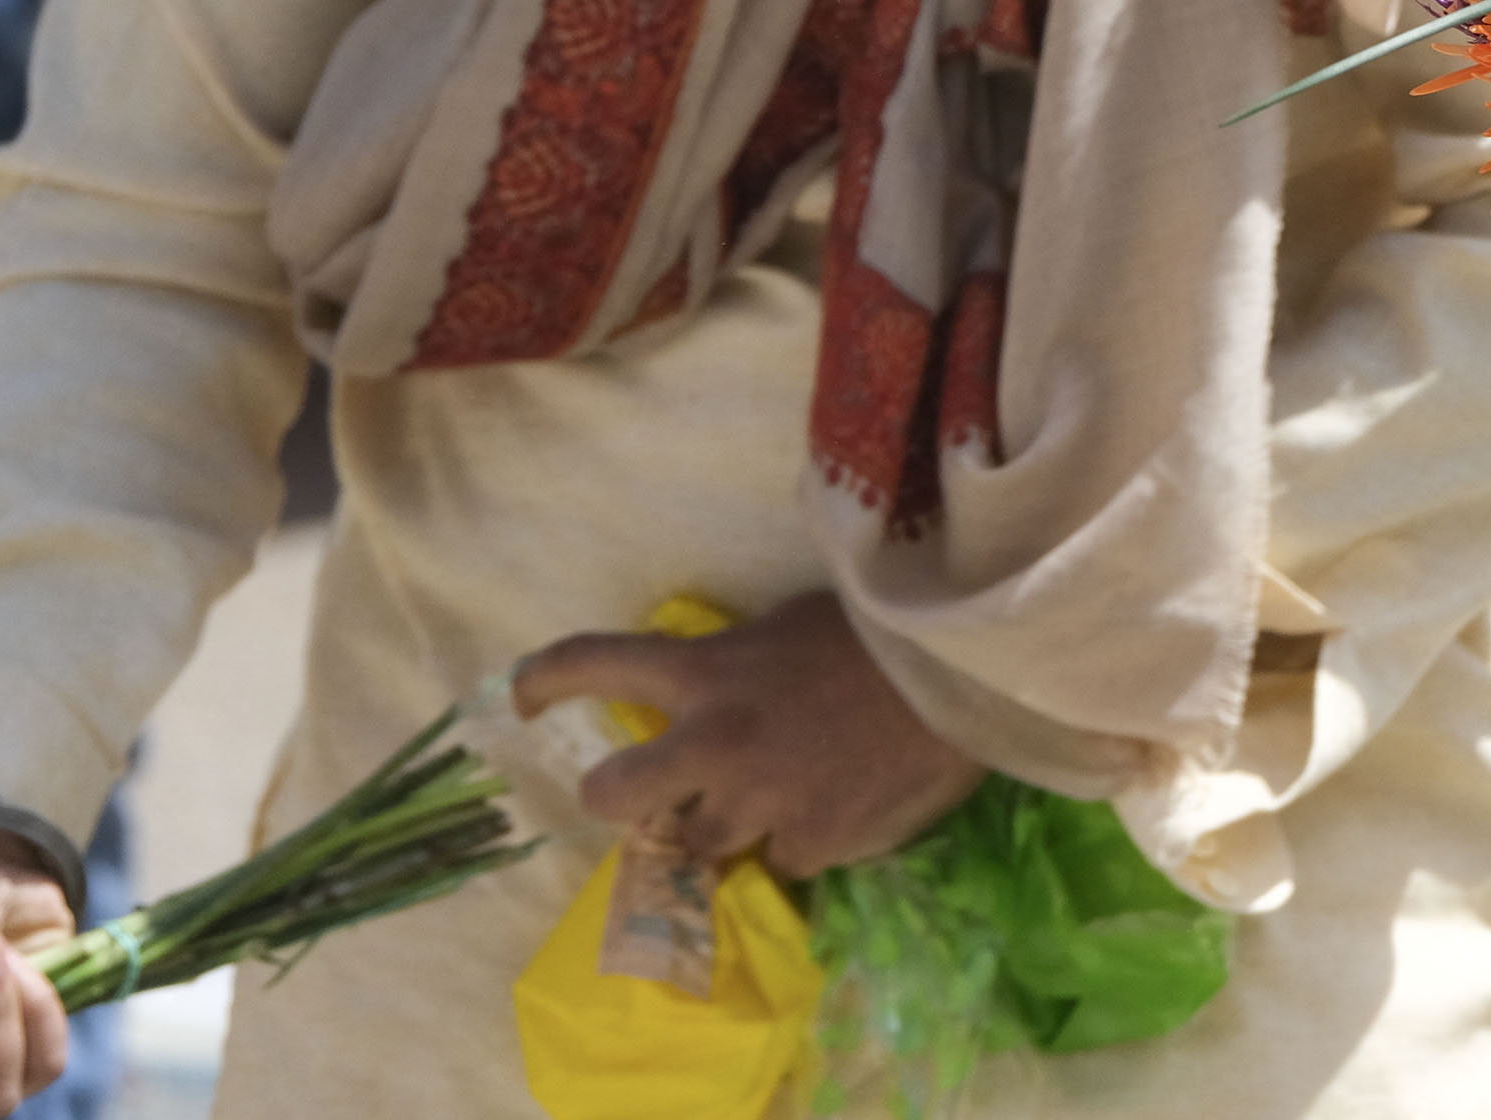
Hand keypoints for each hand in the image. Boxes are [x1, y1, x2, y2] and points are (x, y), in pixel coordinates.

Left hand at [514, 592, 984, 879]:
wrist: (969, 671)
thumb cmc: (887, 631)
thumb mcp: (791, 628)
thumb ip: (740, 670)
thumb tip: (721, 699)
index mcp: (707, 670)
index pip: (596, 664)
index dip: (545, 680)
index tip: (521, 694)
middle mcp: (713, 742)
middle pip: (614, 795)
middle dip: (622, 799)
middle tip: (653, 798)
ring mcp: (758, 802)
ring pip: (699, 846)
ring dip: (726, 828)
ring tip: (778, 800)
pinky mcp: (810, 844)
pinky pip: (785, 862)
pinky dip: (804, 844)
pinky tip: (846, 807)